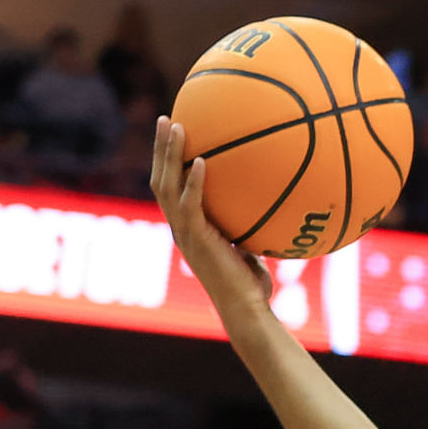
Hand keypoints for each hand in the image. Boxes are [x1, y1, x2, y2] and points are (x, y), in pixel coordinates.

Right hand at [152, 115, 276, 317]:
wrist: (246, 310)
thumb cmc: (252, 286)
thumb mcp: (249, 246)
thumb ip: (247, 224)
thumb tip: (268, 199)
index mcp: (187, 228)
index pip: (169, 188)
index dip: (167, 161)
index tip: (173, 133)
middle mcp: (179, 228)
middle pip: (159, 179)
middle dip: (160, 148)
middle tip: (164, 118)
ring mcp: (184, 234)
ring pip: (166, 187)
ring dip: (169, 155)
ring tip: (175, 125)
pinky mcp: (196, 240)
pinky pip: (191, 205)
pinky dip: (195, 182)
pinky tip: (203, 160)